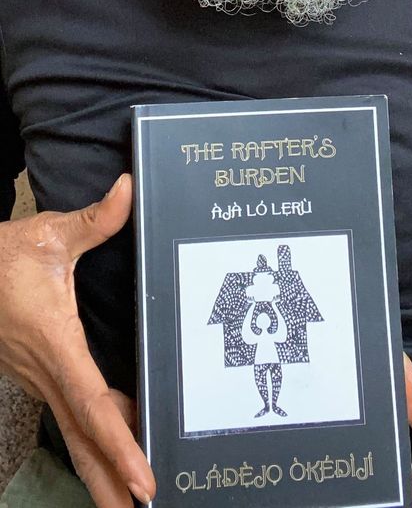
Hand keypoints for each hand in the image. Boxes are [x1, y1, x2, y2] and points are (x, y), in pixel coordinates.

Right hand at [0, 174, 155, 507]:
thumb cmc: (4, 257)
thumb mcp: (50, 235)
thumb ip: (95, 219)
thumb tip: (131, 190)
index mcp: (54, 344)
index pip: (92, 403)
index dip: (118, 443)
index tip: (141, 480)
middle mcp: (47, 371)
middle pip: (84, 437)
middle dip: (110, 481)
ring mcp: (41, 376)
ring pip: (76, 430)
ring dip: (103, 465)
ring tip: (132, 497)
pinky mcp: (41, 373)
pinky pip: (72, 411)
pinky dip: (96, 433)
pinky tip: (122, 437)